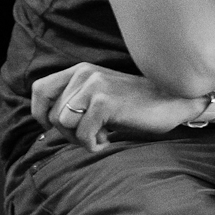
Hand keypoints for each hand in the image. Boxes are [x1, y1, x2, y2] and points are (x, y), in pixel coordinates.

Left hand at [30, 61, 199, 151]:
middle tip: (92, 135)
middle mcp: (84, 73)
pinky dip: (93, 144)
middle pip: (52, 114)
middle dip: (67, 134)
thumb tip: (46, 124)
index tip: (56, 128)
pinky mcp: (104, 102)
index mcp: (81, 70)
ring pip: (63, 124)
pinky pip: (82, 133)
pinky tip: (109, 140)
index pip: (40, 89)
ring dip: (80, 139)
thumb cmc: (137, 106)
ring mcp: (94, 86)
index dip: (41, 113)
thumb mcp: (101, 96)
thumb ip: (76, 100)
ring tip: (102, 135)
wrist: (174, 103)